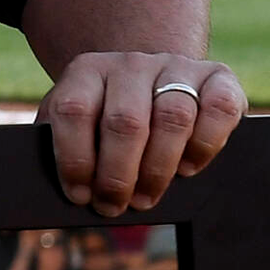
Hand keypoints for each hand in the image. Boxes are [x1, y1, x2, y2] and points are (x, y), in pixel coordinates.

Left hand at [41, 52, 246, 215]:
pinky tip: (188, 167)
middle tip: (114, 205)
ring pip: (173, 118)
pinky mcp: (218, 77)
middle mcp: (130, 63)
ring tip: (145, 197)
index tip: (79, 195)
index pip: (73, 110)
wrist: (152, 78)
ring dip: (158, 169)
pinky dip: (206, 144)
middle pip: (125, 121)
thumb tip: (50, 186)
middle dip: (118, 174)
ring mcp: (176, 67)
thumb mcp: (77, 121)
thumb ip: (60, 142)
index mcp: (87, 70)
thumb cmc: (107, 114)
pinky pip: (219, 108)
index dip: (74, 158)